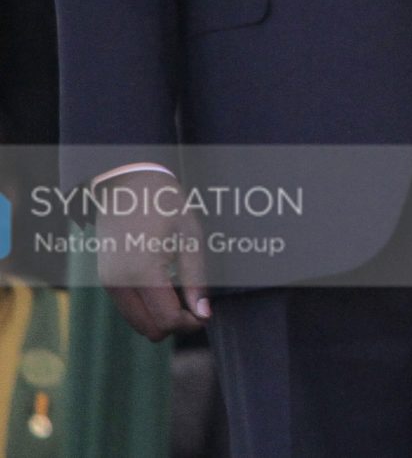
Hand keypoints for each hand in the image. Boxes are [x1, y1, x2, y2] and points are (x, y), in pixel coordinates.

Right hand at [94, 168, 209, 339]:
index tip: (205, 314)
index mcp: (142, 272)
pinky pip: (129, 308)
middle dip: (175, 323)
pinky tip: (166, 287)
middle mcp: (119, 283)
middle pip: (150, 329)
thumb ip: (196, 279)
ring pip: (137, 322)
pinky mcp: (105, 279)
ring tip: (182, 292)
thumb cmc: (165, 205)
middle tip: (196, 305)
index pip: (166, 320)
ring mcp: (108, 283)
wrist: (126, 183)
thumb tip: (204, 314)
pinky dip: (148, 308)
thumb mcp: (190, 237)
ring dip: (160, 316)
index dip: (190, 323)